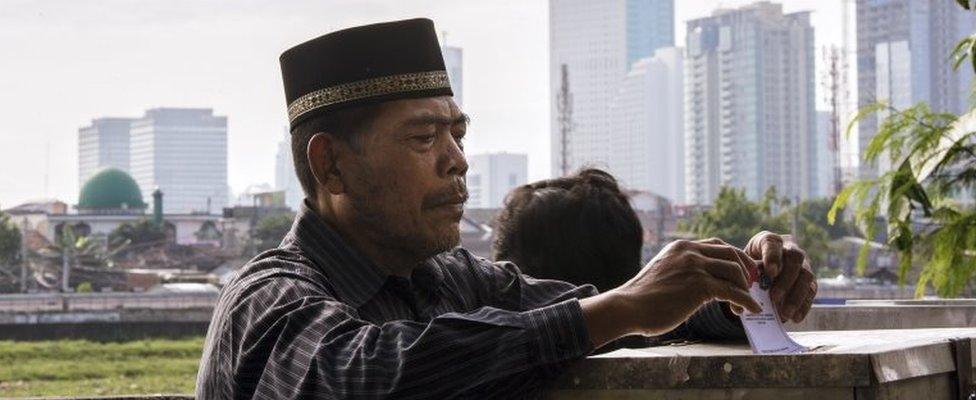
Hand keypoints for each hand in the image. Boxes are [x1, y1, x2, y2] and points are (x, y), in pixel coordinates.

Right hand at [588, 239, 761, 339]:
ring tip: (744, 304)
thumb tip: (695, 284)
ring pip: (735, 271)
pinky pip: (733, 292)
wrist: (627, 307)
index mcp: (681, 247)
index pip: (716, 244)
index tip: (741, 271)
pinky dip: (746, 301)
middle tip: (751, 286)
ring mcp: (695, 267)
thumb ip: (680, 270)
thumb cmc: (641, 297)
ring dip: (745, 288)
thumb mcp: (663, 272)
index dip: (733, 257)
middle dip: (746, 269)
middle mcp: (690, 252)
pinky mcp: (700, 285)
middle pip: (731, 253)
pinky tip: (750, 310)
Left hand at [744, 231, 816, 322]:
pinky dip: (803, 306)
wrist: (757, 270)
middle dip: (785, 280)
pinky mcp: (808, 280)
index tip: (769, 272)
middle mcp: (789, 248)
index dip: (772, 257)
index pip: (772, 243)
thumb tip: (742, 295)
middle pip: (795, 259)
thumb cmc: (747, 267)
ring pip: (806, 275)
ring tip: (784, 313)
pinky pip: (810, 291)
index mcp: (769, 241)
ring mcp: (802, 263)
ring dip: (796, 296)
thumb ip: (744, 274)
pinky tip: (795, 318)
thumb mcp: (742, 266)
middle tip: (774, 298)